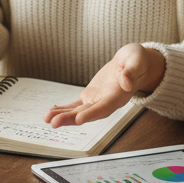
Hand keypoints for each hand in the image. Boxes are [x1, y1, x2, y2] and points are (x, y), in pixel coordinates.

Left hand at [44, 44, 165, 127]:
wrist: (132, 63)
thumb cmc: (136, 61)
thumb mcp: (137, 60)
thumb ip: (132, 70)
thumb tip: (126, 82)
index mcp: (119, 95)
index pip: (105, 107)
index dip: (92, 114)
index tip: (79, 119)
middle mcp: (107, 102)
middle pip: (88, 113)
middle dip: (70, 119)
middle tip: (54, 122)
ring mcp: (97, 101)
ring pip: (79, 111)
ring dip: (63, 116)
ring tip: (47, 118)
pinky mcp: (90, 97)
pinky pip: (75, 106)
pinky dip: (63, 109)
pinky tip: (51, 113)